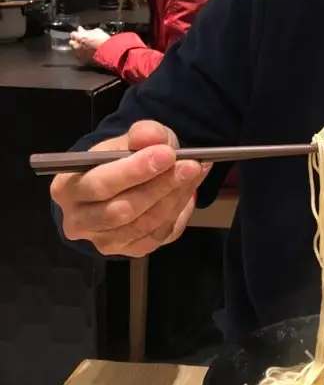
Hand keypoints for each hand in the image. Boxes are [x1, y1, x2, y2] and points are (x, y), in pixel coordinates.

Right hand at [50, 121, 208, 257]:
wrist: (122, 182)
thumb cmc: (120, 158)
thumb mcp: (131, 137)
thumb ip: (142, 133)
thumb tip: (150, 137)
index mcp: (68, 188)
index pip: (100, 184)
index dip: (135, 170)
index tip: (167, 154)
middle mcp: (79, 221)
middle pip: (122, 210)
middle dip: (161, 186)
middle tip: (190, 165)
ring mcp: (103, 241)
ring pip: (144, 225)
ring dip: (175, 197)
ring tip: (195, 173)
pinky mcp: (128, 251)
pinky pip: (158, 236)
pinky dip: (179, 212)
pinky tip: (189, 190)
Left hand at [69, 26, 110, 62]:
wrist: (108, 50)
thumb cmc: (103, 40)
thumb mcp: (96, 31)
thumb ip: (86, 31)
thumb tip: (82, 30)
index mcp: (79, 37)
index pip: (72, 34)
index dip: (76, 33)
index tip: (79, 32)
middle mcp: (77, 45)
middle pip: (71, 42)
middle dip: (75, 40)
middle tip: (81, 39)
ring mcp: (79, 53)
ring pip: (75, 49)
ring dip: (78, 47)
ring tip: (85, 46)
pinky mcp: (83, 59)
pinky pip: (80, 55)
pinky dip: (82, 53)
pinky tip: (87, 51)